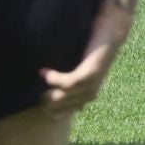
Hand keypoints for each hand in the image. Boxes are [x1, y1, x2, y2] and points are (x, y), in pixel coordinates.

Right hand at [38, 0, 133, 117]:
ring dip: (46, 87)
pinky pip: (67, 83)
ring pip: (59, 97)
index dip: (42, 106)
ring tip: (42, 73)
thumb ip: (68, 82)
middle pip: (55, 108)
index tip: (33, 93)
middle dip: (41, 98)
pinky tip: (46, 71)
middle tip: (34, 83)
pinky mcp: (90, 74)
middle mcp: (90, 94)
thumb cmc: (91, 48)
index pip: (58, 113)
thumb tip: (53, 99)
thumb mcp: (77, 69)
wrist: (111, 31)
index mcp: (86, 96)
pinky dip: (53, 78)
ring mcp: (91, 85)